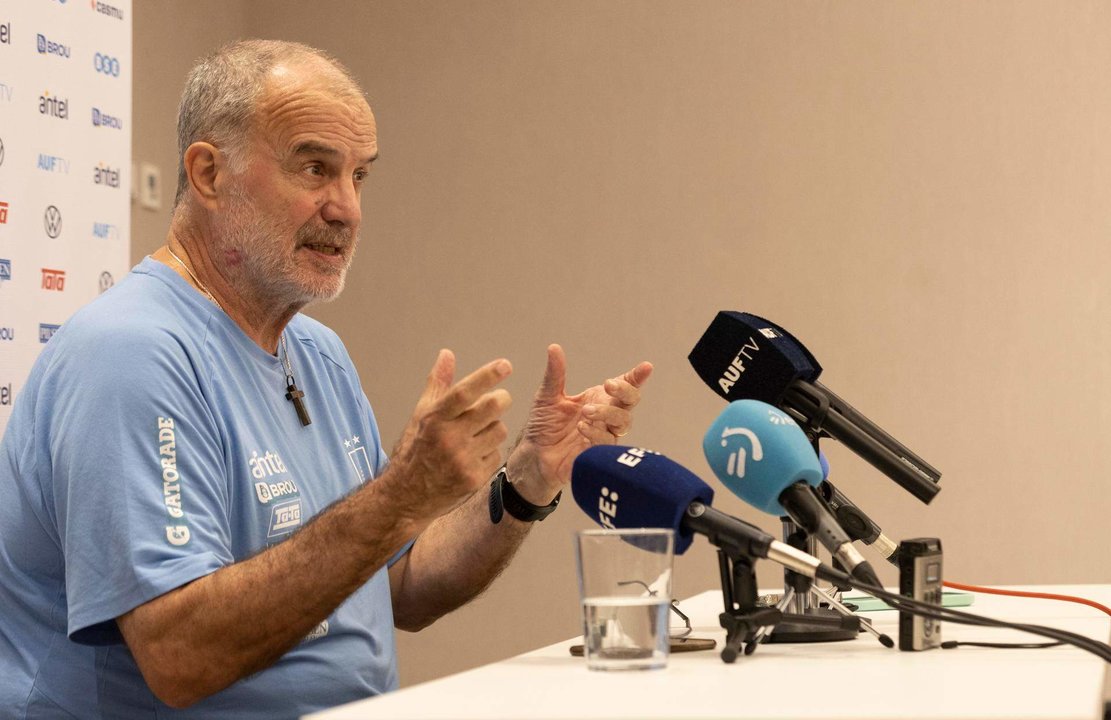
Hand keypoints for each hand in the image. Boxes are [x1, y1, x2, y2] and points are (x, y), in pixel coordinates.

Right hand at [389, 349, 513, 523]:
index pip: (465, 392)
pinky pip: (497, 454)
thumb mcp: (421, 415)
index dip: (487, 376)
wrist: (406, 496)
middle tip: (500, 399)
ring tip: (478, 434)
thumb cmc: (414, 450)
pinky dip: (490, 452)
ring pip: (499, 430)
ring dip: (494, 428)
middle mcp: (449, 438)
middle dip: (502, 399)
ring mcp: (463, 460)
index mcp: (435, 419)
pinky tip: (474, 456)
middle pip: (492, 407)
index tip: (505, 365)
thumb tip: (447, 354)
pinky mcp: (474, 479)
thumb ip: (437, 384)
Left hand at [508, 344, 652, 501]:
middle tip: (608, 385)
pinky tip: (581, 428)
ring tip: (586, 412)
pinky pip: (607, 441)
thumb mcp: (547, 396)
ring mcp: (604, 434)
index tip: (646, 367)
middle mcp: (606, 415)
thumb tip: (554, 347)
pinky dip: (596, 433)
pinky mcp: (599, 453)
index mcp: (598, 398)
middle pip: (630, 401)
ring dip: (608, 413)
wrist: (534, 455)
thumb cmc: (543, 426)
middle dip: (625, 391)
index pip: (623, 385)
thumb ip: (555, 374)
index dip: (637, 377)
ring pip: (622, 421)